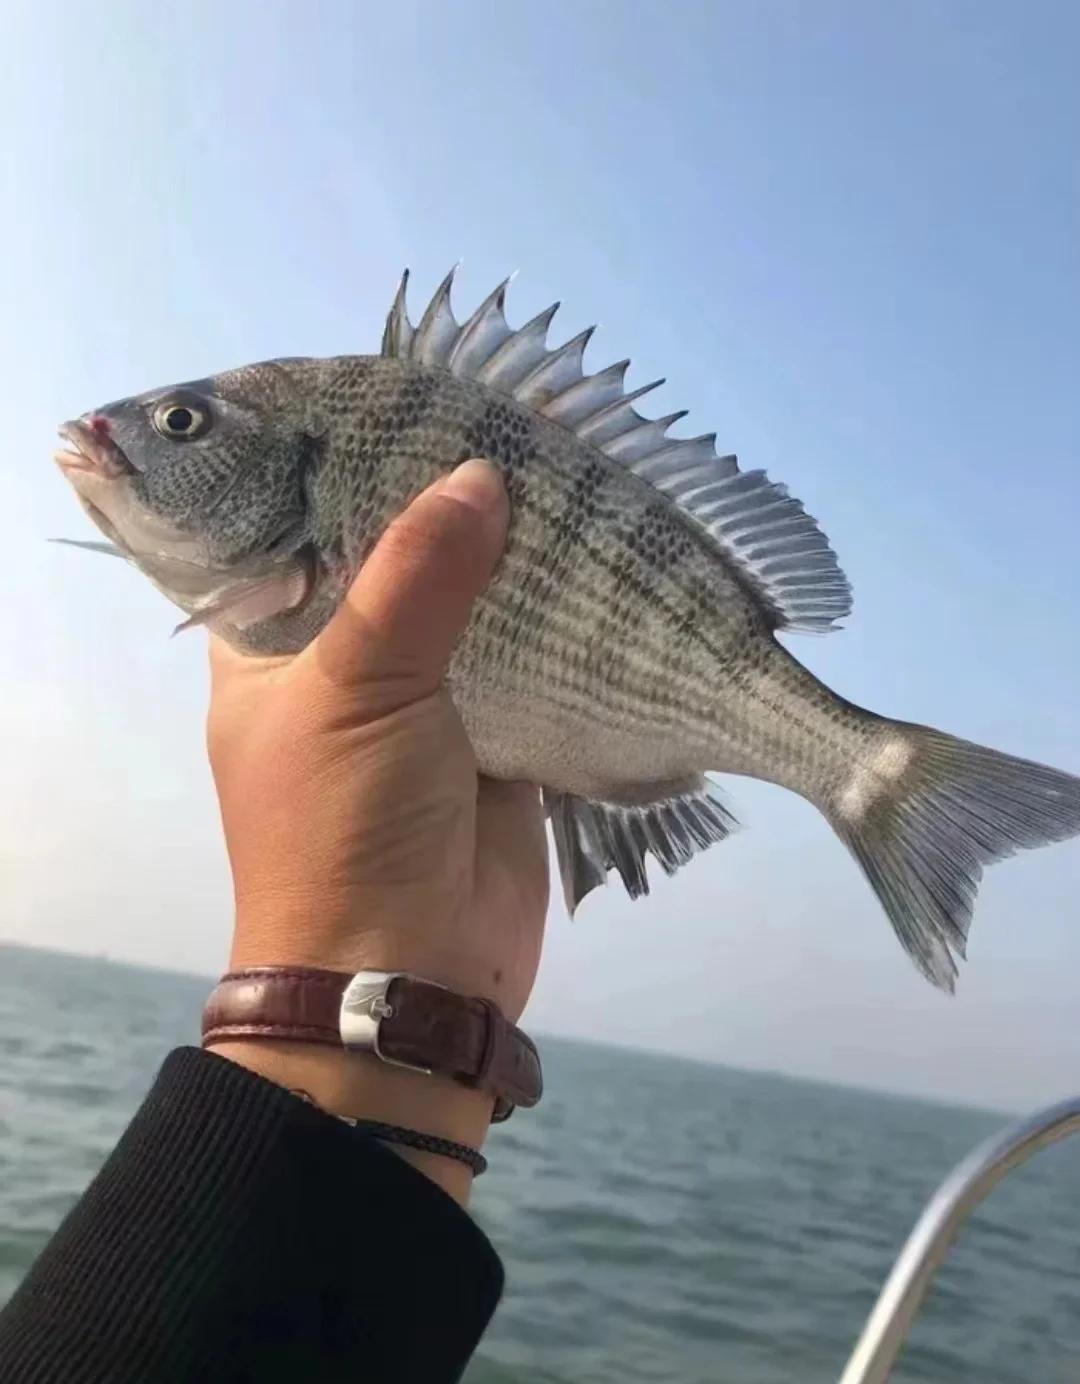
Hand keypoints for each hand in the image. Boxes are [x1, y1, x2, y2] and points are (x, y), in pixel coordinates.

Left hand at [204, 458, 549, 1200]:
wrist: (408, 982)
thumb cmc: (345, 835)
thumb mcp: (361, 691)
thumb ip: (417, 578)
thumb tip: (481, 477)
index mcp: (271, 641)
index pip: (291, 520)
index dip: (339, 460)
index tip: (403, 397)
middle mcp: (344, 659)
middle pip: (395, 552)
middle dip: (449, 499)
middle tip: (507, 422)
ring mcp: (426, 698)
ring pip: (471, 601)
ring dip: (512, 554)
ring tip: (563, 467)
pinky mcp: (497, 734)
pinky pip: (531, 657)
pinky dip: (559, 618)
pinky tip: (596, 555)